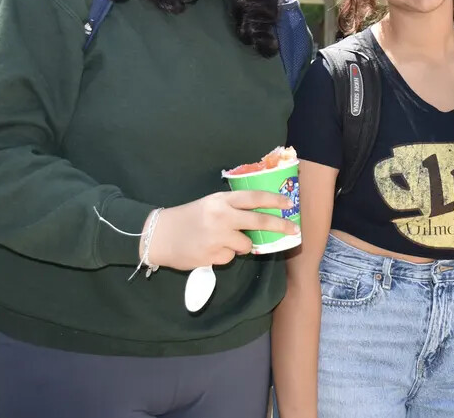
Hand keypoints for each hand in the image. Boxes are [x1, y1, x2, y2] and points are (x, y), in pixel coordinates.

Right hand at [145, 190, 299, 269]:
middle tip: (294, 230)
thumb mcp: (210, 204)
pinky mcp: (211, 255)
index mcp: (221, 200)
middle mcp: (221, 216)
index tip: (289, 203)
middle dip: (280, 226)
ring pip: (245, 245)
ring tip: (221, 241)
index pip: (254, 197)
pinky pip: (230, 258)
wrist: (159, 235)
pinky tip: (209, 250)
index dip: (274, 200)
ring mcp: (217, 237)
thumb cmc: (188, 217)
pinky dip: (224, 256)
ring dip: (240, 245)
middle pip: (259, 221)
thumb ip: (232, 208)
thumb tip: (260, 218)